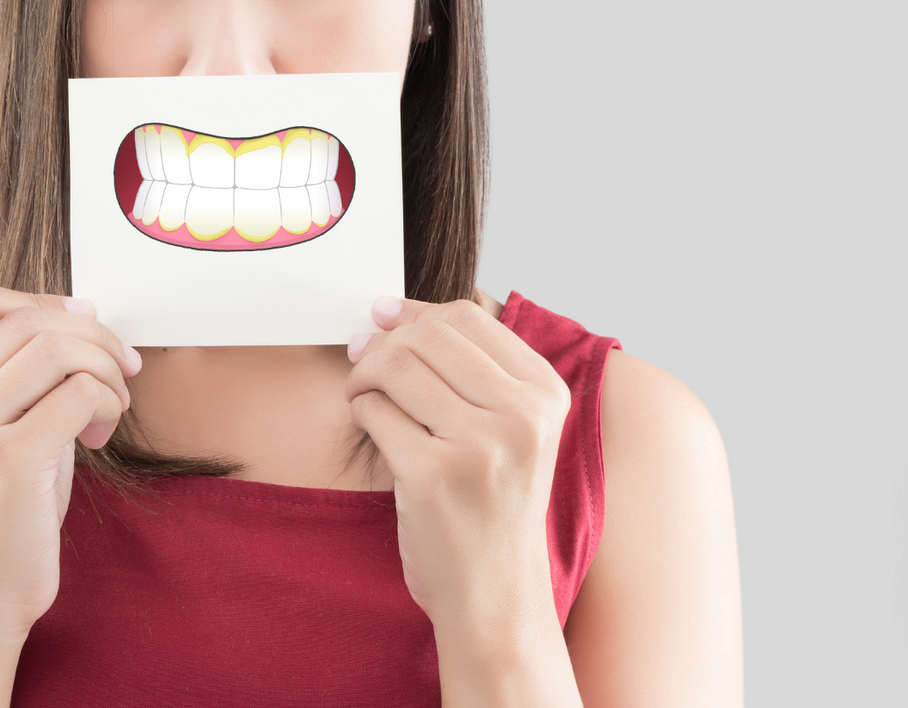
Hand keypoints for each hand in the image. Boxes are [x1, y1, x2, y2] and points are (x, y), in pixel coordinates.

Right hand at [0, 282, 141, 644]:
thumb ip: (15, 373)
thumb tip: (79, 312)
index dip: (41, 301)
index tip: (85, 322)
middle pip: (29, 322)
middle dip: (93, 337)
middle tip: (123, 370)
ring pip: (58, 351)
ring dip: (105, 370)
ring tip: (110, 408)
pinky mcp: (8, 461)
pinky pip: (79, 394)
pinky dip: (105, 404)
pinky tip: (100, 436)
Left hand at [344, 296, 572, 642]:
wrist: (495, 597)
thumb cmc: (491, 506)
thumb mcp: (509, 430)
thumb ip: (467, 368)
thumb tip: (390, 310)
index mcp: (546, 395)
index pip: (467, 317)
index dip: (414, 313)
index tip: (383, 321)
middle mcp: (521, 416)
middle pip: (427, 336)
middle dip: (383, 344)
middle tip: (363, 365)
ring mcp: (479, 446)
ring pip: (396, 366)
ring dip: (364, 374)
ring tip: (362, 396)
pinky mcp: (432, 476)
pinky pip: (375, 411)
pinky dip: (361, 412)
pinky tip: (373, 431)